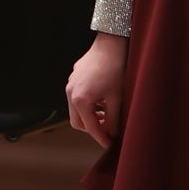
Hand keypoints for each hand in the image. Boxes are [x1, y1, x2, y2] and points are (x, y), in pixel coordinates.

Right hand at [66, 33, 127, 148]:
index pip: (90, 127)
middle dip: (93, 129)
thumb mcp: (117, 98)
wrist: (110, 43)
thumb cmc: (115, 69)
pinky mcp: (74, 78)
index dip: (101, 138)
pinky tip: (102, 101)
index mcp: (80, 99)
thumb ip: (113, 120)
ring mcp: (70, 84)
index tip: (110, 146)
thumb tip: (112, 135)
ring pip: (77, 110)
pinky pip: (77, 98)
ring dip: (90, 116)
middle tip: (109, 131)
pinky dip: (88, 105)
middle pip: (78, 122)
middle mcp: (71, 93)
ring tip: (107, 115)